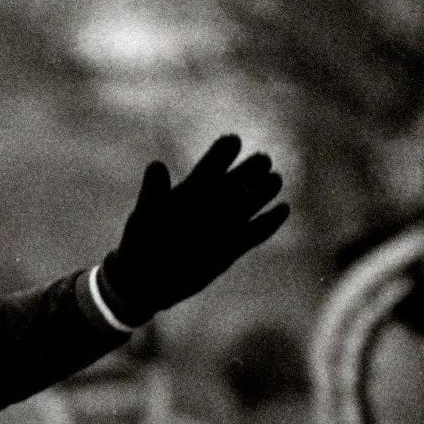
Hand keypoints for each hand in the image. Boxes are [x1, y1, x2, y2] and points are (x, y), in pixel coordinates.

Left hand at [97, 136, 288, 327]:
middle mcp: (213, 203)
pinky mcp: (233, 247)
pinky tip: (283, 210)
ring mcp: (225, 224)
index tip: (232, 142)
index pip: (213, 162)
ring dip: (264, 190)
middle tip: (262, 161)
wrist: (145, 280)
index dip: (224, 151)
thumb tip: (156, 166)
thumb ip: (153, 192)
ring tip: (274, 180)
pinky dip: (268, 223)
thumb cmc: (140, 244)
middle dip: (252, 167)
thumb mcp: (144, 217)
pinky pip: (256, 233)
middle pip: (239, 178)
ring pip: (250, 202)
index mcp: (192, 189)